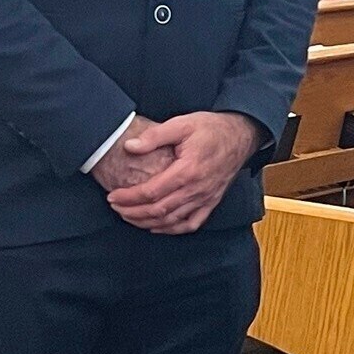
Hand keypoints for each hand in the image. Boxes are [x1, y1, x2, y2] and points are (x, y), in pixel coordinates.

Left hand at [106, 111, 261, 234]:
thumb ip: (154, 136)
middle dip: (132, 212)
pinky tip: (158, 226)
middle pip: (158, 210)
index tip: (112, 196)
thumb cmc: (211, 128)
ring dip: (147, 222)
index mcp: (188, 170)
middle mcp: (197, 189)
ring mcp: (206, 198)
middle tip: (115, 208)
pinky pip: (191, 223)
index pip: (151, 192)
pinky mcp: (212, 201)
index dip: (128, 197)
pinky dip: (172, 229)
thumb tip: (130, 147)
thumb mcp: (182, 123)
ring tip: (129, 217)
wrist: (241, 135)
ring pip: (172, 220)